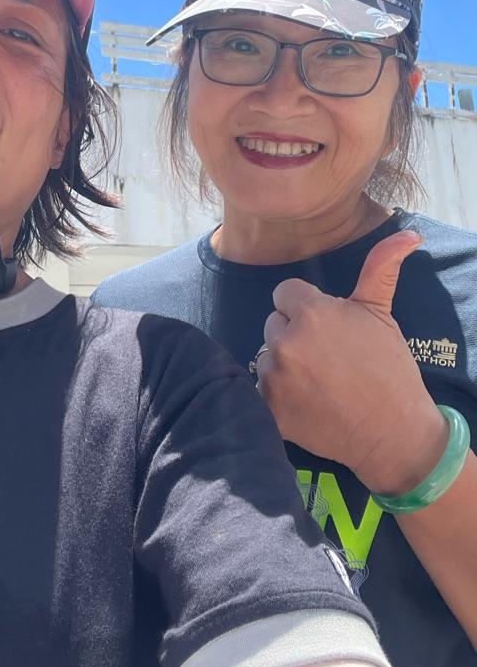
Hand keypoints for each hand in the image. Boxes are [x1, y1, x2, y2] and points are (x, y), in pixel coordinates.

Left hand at [256, 230, 446, 493]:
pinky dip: (277, 393)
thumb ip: (381, 268)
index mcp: (311, 313)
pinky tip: (304, 399)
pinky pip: (259, 386)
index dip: (306, 309)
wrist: (392, 432)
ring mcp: (274, 375)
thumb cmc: (389, 369)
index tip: (327, 331)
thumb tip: (407, 234)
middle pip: (274, 324)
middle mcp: (286, 341)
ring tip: (317, 380)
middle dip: (294, 335)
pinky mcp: (267, 406)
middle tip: (326, 358)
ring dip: (283, 364)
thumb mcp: (381, 314)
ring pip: (266, 355)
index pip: (285, 294)